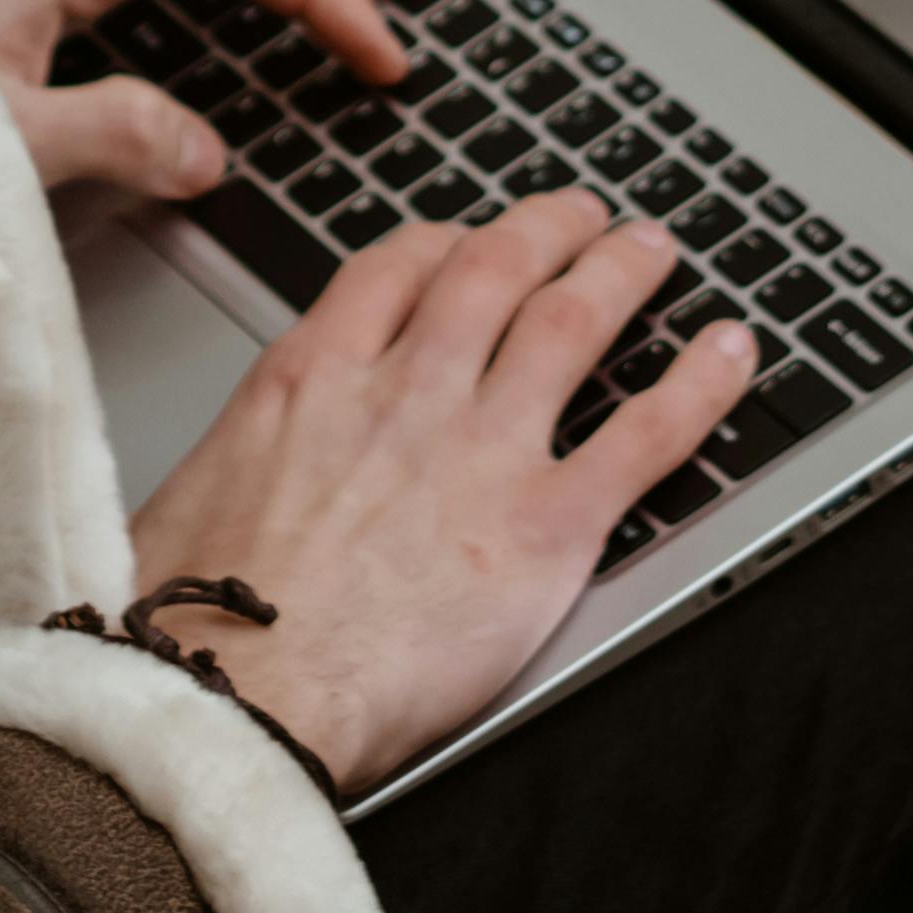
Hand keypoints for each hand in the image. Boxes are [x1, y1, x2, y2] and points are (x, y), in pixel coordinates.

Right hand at [122, 190, 751, 792]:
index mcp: (311, 377)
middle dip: (547, 230)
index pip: (396, 266)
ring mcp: (479, 450)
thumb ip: (232, 468)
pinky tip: (732, 353)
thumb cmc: (185, 625)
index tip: (470, 238)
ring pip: (573, 320)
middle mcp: (404, 391)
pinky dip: (700, 384)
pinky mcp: (545, 528)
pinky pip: (646, 433)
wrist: (228, 697)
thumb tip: (216, 492)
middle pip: (495, 268)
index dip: (449, 240)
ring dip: (624, 272)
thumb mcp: (180, 501)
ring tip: (654, 249)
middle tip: (580, 216)